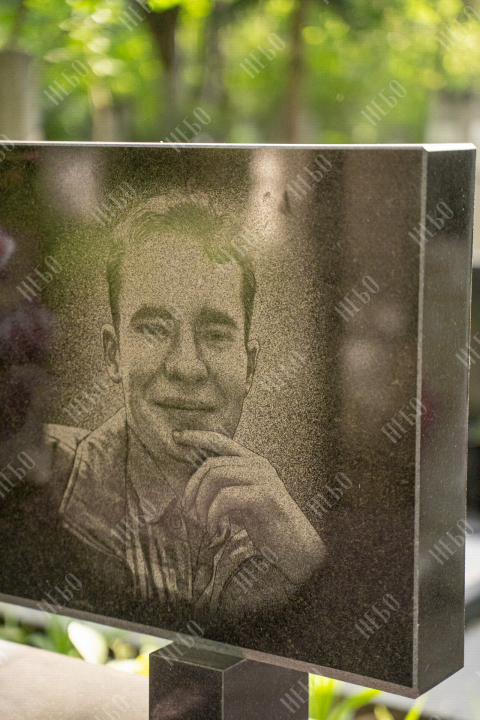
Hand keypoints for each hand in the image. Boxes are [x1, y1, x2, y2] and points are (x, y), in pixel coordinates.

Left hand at [173, 430, 325, 585]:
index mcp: (254, 463)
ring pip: (215, 477)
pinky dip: (212, 516)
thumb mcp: (243, 504)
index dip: (197, 436)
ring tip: (203, 524)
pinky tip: (215, 530)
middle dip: (192, 489)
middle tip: (190, 514)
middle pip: (211, 464)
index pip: (221, 441)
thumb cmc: (268, 527)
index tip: (175, 436)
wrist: (297, 549)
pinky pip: (225, 498)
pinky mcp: (265, 495)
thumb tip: (195, 488)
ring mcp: (264, 478)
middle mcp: (259, 465)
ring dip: (201, 504)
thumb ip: (226, 490)